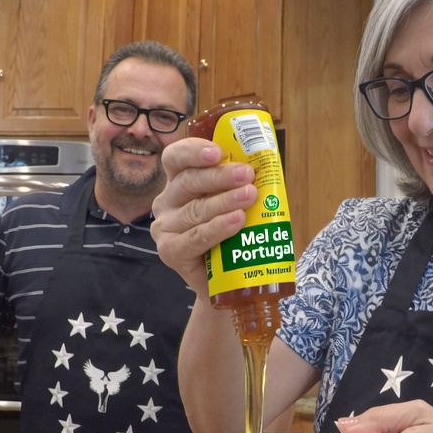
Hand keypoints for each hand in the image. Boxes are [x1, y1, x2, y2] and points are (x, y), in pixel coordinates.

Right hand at [151, 138, 258, 293]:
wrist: (227, 281)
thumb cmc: (232, 238)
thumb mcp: (235, 205)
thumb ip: (242, 186)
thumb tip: (267, 166)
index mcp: (179, 182)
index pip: (176, 158)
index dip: (193, 151)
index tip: (217, 152)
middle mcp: (167, 201)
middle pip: (189, 181)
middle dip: (220, 176)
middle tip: (247, 174)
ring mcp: (165, 227)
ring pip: (196, 209)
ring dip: (225, 201)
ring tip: (249, 196)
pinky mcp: (170, 251)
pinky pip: (196, 237)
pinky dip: (218, 228)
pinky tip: (236, 221)